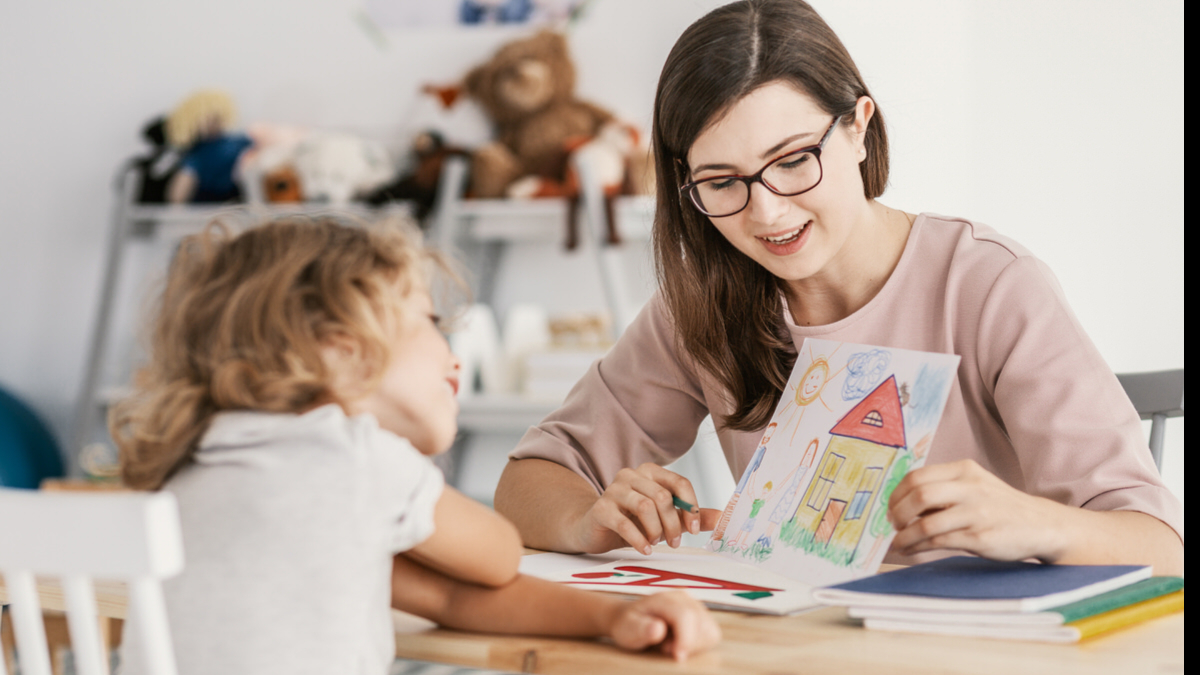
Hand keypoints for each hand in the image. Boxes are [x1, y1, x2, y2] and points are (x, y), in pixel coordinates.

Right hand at [572, 463, 721, 554]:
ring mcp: (613, 490)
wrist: (596, 530)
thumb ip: (691, 516)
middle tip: (675, 543)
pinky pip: (624, 523)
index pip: (679, 482)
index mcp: (650, 472)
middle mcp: (631, 475)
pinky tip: (644, 549)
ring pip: (645, 506)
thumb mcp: (666, 519)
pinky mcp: (601, 508)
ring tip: (655, 542)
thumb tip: (722, 518)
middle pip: (663, 497)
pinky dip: (638, 540)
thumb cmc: (633, 522)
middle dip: (673, 524)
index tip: (695, 529)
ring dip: (656, 530)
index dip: (691, 507)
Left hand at [608, 591, 721, 661]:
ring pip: (710, 630)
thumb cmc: (629, 625)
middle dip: (687, 643)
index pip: (685, 615)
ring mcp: (695, 605)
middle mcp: (683, 597)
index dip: (685, 638)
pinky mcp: (702, 617)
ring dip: (694, 645)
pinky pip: (712, 635)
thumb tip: (658, 628)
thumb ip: (641, 628)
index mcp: (664, 597)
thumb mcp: (627, 628)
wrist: (631, 620)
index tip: (677, 657)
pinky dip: (699, 644)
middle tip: (665, 648)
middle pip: (701, 623)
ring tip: (672, 644)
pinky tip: (681, 643)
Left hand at [888, 459, 1066, 561]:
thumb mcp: (974, 486)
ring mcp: (976, 512)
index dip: (896, 493)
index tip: (889, 507)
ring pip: (926, 523)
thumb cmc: (999, 506)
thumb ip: (943, 489)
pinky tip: (912, 550)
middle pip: (918, 495)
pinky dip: (918, 547)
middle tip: (892, 525)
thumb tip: (900, 504)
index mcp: (964, 470)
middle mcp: (970, 488)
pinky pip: (939, 542)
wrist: (1041, 525)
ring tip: (898, 543)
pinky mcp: (980, 537)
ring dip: (905, 536)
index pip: (917, 476)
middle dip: (897, 513)